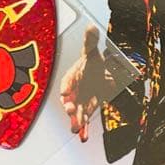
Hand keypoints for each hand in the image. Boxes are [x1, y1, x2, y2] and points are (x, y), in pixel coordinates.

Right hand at [60, 25, 105, 142]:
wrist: (98, 75)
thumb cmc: (91, 64)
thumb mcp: (92, 52)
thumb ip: (90, 41)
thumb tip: (91, 27)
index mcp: (71, 76)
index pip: (67, 81)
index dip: (67, 87)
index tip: (66, 93)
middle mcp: (73, 91)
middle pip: (69, 100)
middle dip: (70, 107)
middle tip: (71, 111)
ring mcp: (79, 102)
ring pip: (76, 113)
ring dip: (76, 121)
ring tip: (76, 129)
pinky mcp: (86, 110)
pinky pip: (84, 121)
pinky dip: (84, 129)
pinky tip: (84, 137)